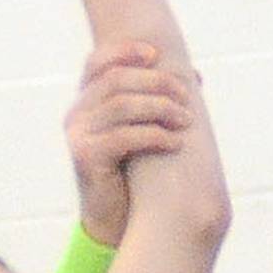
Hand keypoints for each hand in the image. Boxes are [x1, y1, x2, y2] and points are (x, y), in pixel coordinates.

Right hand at [65, 41, 194, 246]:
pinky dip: (154, 136)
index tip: (156, 55)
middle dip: (156, 84)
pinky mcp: (85, 157)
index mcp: (86, 100)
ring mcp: (77, 135)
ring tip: (186, 121)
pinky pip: (124, 137)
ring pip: (121, 105)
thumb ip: (161, 102)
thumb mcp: (145, 131)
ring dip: (160, 109)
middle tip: (186, 97)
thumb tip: (196, 76)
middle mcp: (76, 113)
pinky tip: (175, 143)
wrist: (115, 221)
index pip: (98, 61)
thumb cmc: (133, 173)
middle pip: (116, 80)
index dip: (126, 51)